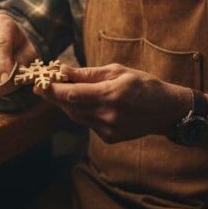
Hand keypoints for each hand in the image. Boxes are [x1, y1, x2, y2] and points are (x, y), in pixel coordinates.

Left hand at [36, 64, 188, 143]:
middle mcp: (108, 115)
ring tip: (56, 92)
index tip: (40, 81)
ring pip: (76, 117)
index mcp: (111, 95)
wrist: (167, 111)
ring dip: (65, 104)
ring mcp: (109, 129)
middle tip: (42, 86)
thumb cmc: (144, 85)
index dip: (53, 89)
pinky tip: (79, 103)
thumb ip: (88, 73)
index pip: (72, 94)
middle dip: (54, 96)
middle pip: (70, 107)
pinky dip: (79, 112)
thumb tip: (63, 70)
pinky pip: (87, 124)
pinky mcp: (109, 138)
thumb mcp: (118, 71)